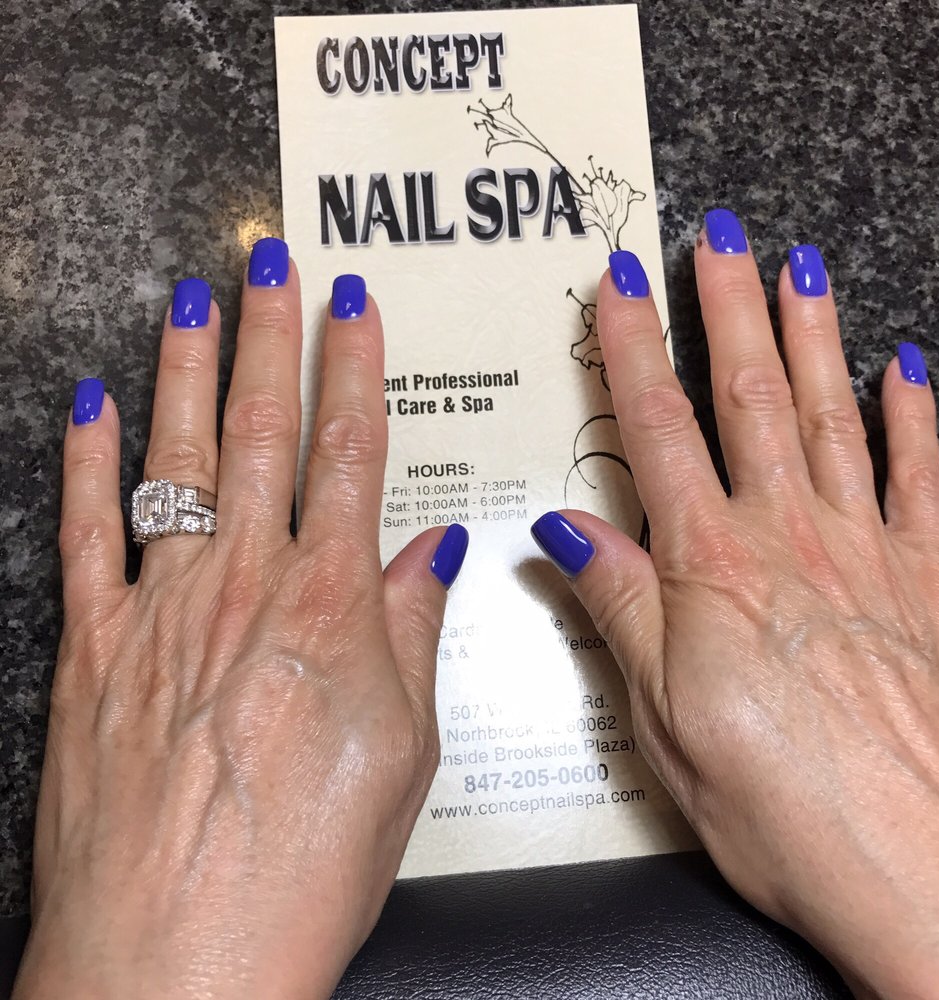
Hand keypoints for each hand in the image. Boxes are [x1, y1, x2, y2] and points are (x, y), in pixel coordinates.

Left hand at [15, 244, 466, 998]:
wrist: (178, 964)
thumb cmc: (302, 869)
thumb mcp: (402, 755)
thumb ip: (412, 638)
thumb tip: (431, 558)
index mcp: (329, 610)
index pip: (350, 455)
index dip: (352, 370)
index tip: (352, 306)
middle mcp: (243, 589)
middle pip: (259, 433)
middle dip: (268, 335)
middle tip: (269, 261)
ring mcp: (160, 612)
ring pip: (173, 460)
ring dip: (183, 370)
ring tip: (190, 299)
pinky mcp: (92, 653)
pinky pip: (88, 536)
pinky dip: (86, 465)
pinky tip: (90, 407)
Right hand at [531, 217, 938, 998]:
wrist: (927, 874)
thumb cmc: (786, 809)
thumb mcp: (663, 720)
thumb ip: (619, 608)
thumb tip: (566, 530)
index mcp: (714, 570)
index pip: (658, 431)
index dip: (632, 350)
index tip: (617, 287)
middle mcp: (793, 541)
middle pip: (752, 398)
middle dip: (729, 308)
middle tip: (720, 239)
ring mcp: (870, 554)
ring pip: (836, 415)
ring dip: (814, 335)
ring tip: (802, 268)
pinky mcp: (931, 585)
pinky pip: (920, 479)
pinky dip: (912, 417)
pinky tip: (906, 368)